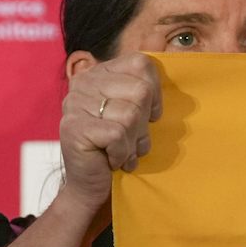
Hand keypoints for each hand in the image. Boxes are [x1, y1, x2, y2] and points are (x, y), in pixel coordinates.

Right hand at [57, 53, 161, 212]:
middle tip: (133, 140)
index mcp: (99, 73)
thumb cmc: (116, 146)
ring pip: (130, 115)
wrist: (89, 183)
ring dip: (133, 141)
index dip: (155, 92)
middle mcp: (83, 83)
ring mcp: (75, 104)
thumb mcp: (133, 111)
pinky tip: (113, 159)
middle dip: (144, 123)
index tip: (151, 115)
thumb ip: (144, 89)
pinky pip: (118, 134)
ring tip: (123, 151)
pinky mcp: (74, 128)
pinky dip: (122, 153)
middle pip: (140, 91)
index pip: (140, 63)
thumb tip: (171, 65)